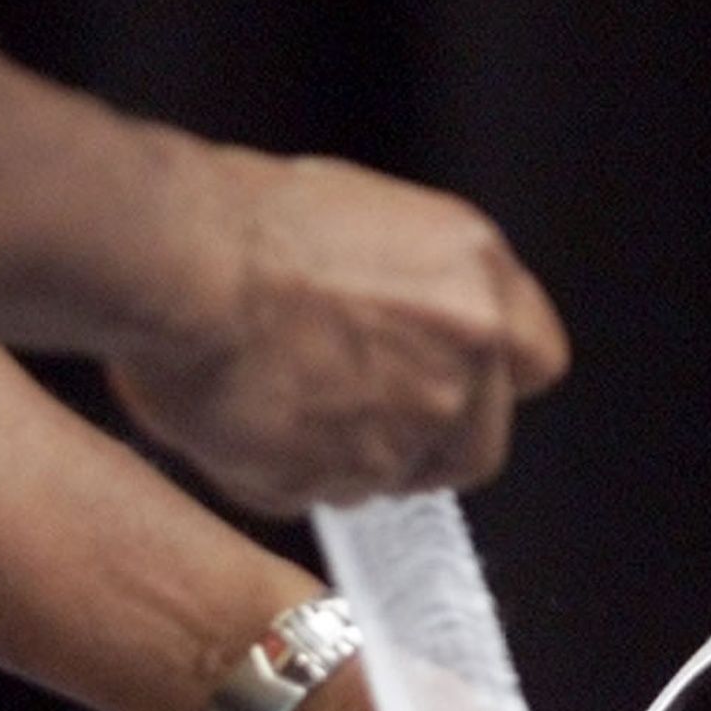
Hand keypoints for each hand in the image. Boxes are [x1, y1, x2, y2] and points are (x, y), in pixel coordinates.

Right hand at [112, 151, 568, 517]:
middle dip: (426, 444)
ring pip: (394, 481)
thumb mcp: (365, 214)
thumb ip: (416, 288)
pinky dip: (285, 476)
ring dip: (348, 458)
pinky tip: (246, 424)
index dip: (490, 380)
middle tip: (359, 411)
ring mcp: (408, 432)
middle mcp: (463, 362)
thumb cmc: (243, 221)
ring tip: (284, 402)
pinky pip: (317, 496)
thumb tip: (410, 323)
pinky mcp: (341, 482)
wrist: (175, 263)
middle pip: (477, 447)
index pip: (536, 362)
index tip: (460, 383)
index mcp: (477, 282)